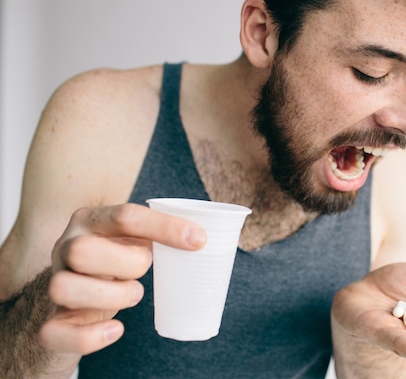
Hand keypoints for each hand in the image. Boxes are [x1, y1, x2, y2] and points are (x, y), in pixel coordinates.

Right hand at [39, 203, 206, 354]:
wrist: (69, 299)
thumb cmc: (114, 264)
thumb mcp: (131, 240)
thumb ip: (157, 234)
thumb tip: (210, 236)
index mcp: (91, 220)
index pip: (125, 215)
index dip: (165, 227)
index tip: (200, 240)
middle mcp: (66, 247)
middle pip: (85, 250)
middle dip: (128, 264)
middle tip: (145, 273)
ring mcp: (52, 283)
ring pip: (65, 287)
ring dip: (112, 297)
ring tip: (133, 295)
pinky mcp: (48, 322)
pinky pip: (55, 332)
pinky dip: (91, 336)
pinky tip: (117, 330)